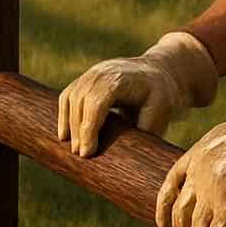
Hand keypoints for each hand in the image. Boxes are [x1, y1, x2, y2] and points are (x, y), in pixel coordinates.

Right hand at [57, 31, 217, 157]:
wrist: (158, 70)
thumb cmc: (161, 94)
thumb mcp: (161, 111)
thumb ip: (146, 130)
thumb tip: (131, 155)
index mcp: (122, 78)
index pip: (97, 102)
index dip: (89, 128)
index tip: (87, 153)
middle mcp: (103, 71)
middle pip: (81, 100)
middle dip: (78, 130)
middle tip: (80, 155)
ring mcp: (93, 72)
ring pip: (71, 96)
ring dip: (68, 124)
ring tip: (73, 149)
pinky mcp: (86, 77)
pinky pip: (69, 94)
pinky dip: (64, 114)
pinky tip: (65, 134)